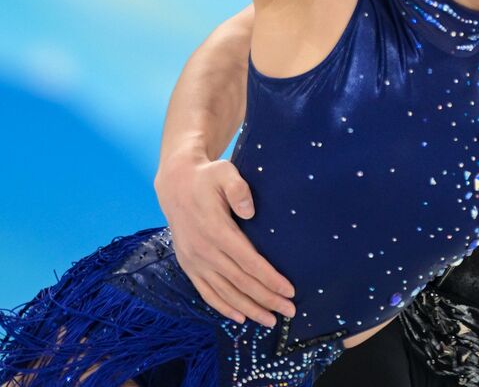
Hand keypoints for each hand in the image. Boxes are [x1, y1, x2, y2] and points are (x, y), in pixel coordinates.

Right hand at [155, 147, 295, 326]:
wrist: (175, 183)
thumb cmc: (207, 177)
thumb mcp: (224, 172)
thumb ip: (238, 188)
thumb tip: (250, 210)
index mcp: (216, 231)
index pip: (249, 262)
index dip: (270, 279)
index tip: (290, 290)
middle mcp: (204, 251)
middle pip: (240, 282)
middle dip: (267, 299)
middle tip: (290, 312)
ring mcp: (194, 261)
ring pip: (224, 293)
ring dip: (248, 308)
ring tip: (270, 321)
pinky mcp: (188, 265)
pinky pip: (206, 292)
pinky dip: (223, 307)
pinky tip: (240, 317)